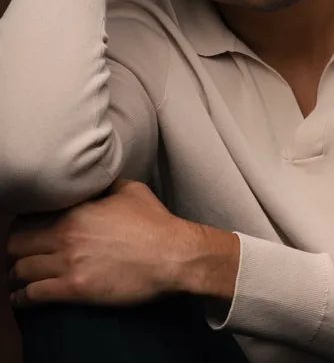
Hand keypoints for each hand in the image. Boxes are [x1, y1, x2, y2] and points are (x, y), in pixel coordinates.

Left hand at [6, 180, 237, 307]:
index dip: (23, 225)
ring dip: (17, 274)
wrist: (172, 254)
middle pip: (16, 245)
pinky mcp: (75, 290)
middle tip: (21, 253)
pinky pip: (34, 295)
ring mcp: (68, 265)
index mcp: (75, 212)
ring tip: (19, 277)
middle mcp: (65, 237)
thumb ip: (106, 185)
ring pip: (21, 271)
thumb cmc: (155, 222)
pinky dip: (23, 298)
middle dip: (16, 249)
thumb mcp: (131, 191)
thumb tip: (97, 179)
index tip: (27, 231)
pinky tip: (22, 298)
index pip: (29, 218)